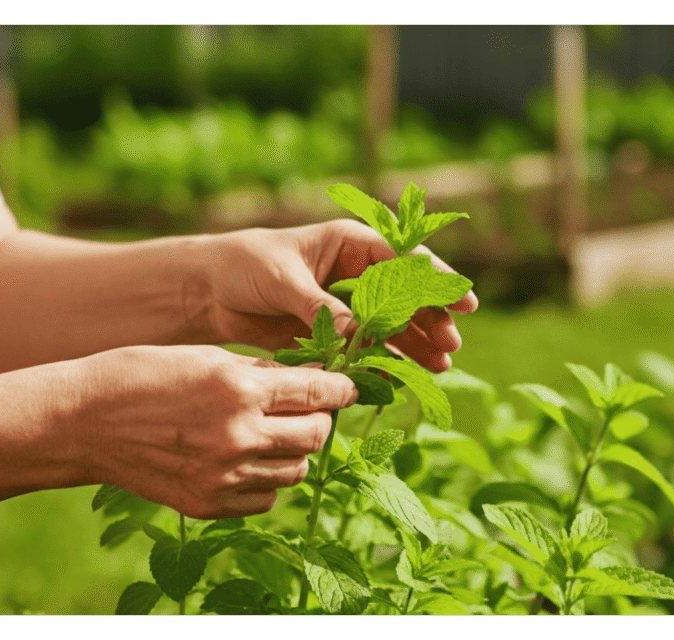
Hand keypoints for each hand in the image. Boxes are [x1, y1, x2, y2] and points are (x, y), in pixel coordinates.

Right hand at [73, 344, 356, 518]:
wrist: (82, 422)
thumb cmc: (142, 375)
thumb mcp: (206, 356)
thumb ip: (260, 372)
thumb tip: (307, 381)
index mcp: (239, 388)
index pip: (317, 392)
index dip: (340, 388)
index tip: (346, 386)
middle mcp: (237, 435)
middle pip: (315, 435)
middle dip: (320, 419)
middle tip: (308, 410)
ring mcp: (222, 475)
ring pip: (295, 470)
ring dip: (295, 451)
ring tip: (275, 434)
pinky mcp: (207, 503)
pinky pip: (264, 497)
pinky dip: (266, 479)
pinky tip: (248, 459)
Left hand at [200, 220, 478, 371]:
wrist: (208, 290)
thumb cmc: (245, 266)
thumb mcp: (283, 281)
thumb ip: (320, 307)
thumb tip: (355, 335)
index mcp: (350, 245)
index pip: (404, 260)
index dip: (437, 281)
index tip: (465, 302)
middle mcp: (355, 274)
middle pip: (405, 297)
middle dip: (431, 320)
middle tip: (450, 346)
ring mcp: (346, 305)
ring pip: (391, 325)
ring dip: (415, 344)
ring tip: (438, 367)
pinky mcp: (332, 332)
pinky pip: (365, 348)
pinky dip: (382, 361)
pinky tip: (399, 377)